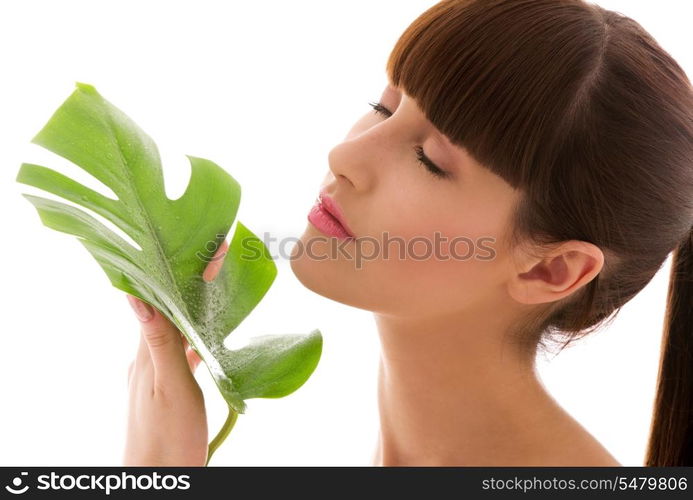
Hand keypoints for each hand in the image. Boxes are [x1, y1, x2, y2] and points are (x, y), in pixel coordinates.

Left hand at [123, 240, 228, 465]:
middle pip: (167, 311)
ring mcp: (155, 375)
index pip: (159, 300)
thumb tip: (135, 296)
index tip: (202, 247)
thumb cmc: (167, 437)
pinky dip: (196, 340)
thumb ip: (159, 343)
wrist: (160, 480)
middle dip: (186, 284)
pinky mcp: (168, 390)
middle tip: (213, 259)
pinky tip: (209, 340)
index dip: (176, 272)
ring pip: (175, 332)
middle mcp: (146, 360)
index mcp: (145, 354)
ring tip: (215, 289)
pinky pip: (182, 354)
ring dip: (192, 310)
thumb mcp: (169, 387)